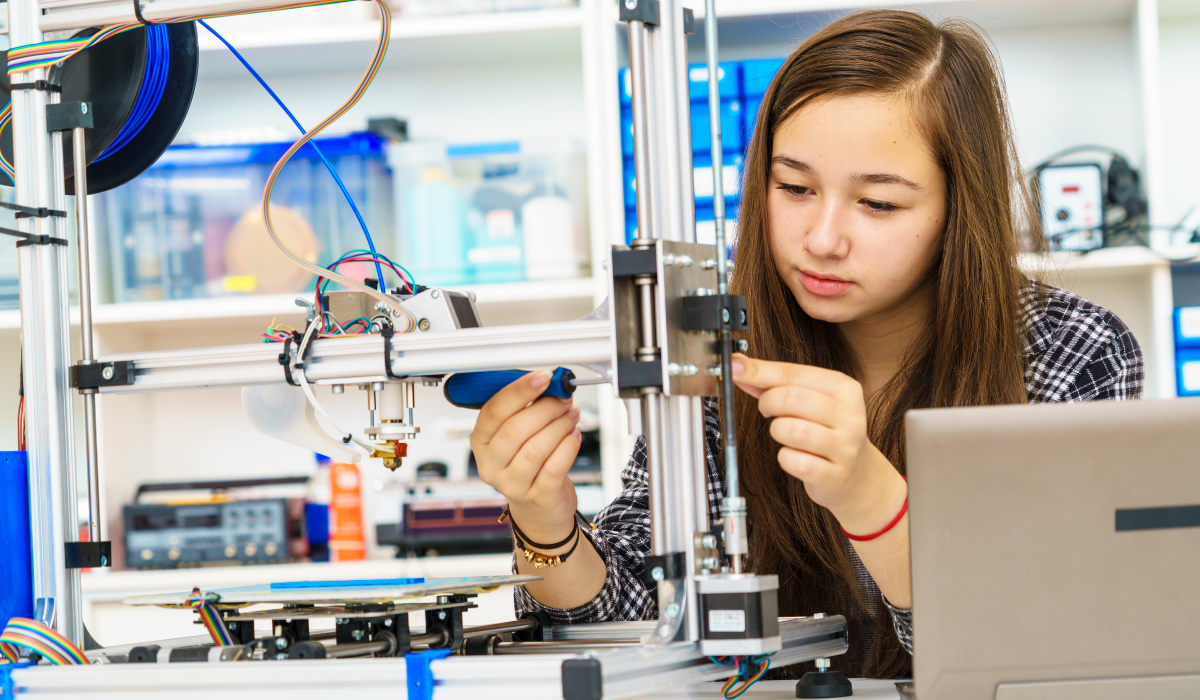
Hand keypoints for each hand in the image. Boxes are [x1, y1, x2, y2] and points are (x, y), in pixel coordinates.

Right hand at [470, 370, 582, 542]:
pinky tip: (574, 435)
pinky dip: (568, 447)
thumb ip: (526, 409)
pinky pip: (554, 468)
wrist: (539, 508)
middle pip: (515, 430)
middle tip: (563, 399)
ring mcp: (512, 484)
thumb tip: (549, 383)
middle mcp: (491, 465)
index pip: (494, 411)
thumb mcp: (518, 436)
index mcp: (481, 442)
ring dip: (559, 425)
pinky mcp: (536, 497)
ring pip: (535, 448)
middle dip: (545, 408)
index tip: (543, 377)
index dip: (519, 390)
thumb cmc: (529, 465)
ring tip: (571, 415)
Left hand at [730, 354, 905, 534]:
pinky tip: (793, 456)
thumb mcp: (808, 400)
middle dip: (768, 402)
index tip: (735, 369)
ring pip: (793, 430)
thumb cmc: (825, 430)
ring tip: (784, 433)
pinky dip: (785, 458)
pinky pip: (794, 462)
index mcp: (843, 388)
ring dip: (777, 431)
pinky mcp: (835, 475)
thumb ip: (773, 383)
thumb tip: (738, 367)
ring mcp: (845, 447)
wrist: (858, 473)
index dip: (759, 371)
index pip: (793, 373)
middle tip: (767, 410)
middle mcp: (849, 415)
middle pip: (793, 398)